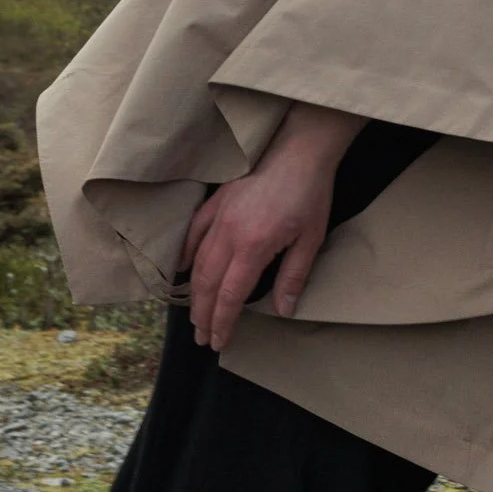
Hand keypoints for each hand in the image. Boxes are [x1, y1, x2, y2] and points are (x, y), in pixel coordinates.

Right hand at [180, 104, 364, 352]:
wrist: (299, 149)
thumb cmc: (310, 193)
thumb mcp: (310, 239)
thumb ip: (293, 277)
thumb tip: (282, 311)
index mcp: (253, 247)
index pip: (230, 295)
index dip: (223, 321)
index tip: (219, 342)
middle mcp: (228, 234)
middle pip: (207, 283)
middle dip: (203, 314)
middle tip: (202, 337)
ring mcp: (218, 216)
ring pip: (197, 261)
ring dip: (192, 291)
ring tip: (193, 314)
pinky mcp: (216, 201)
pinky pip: (193, 232)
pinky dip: (185, 253)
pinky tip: (182, 269)